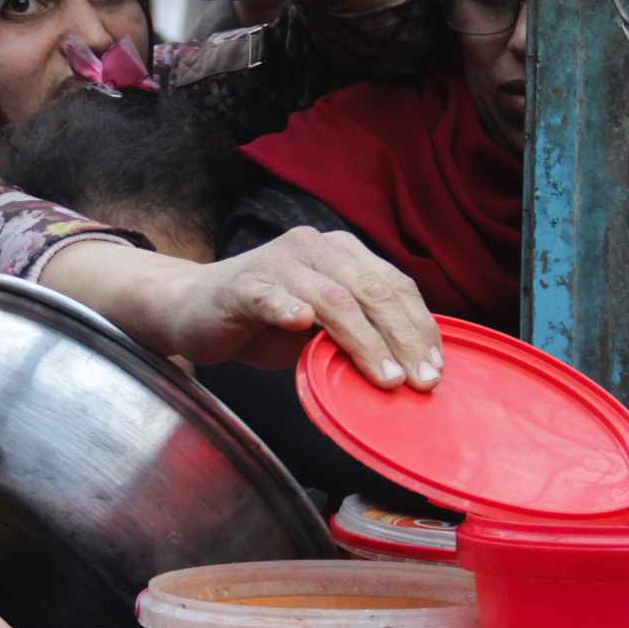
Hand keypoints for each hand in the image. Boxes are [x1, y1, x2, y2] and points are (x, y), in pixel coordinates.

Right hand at [40, 229, 443, 389]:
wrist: (192, 309)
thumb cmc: (266, 322)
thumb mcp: (324, 328)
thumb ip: (361, 334)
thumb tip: (411, 368)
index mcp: (343, 253)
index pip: (395, 285)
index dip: (420, 326)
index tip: (436, 367)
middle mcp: (315, 247)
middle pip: (373, 291)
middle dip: (404, 338)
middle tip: (420, 380)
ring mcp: (278, 262)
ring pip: (333, 298)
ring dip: (364, 340)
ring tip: (385, 376)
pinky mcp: (243, 284)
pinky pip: (271, 295)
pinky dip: (287, 309)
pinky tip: (301, 325)